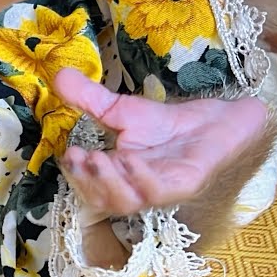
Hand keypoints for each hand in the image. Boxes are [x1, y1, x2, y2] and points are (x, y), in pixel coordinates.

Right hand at [52, 68, 267, 214]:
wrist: (216, 122)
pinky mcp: (183, 184)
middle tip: (79, 157)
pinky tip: (130, 157)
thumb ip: (90, 97)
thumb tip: (60, 74)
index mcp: (117, 175)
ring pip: (126, 202)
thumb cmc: (170, 125)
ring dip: (108, 183)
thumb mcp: (122, 109)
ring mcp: (159, 189)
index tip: (66, 152)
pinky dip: (140, 177)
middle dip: (86, 182)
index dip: (75, 175)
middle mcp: (135, 188)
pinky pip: (158, 191)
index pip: (89, 185)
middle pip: (103, 201)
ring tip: (97, 158)